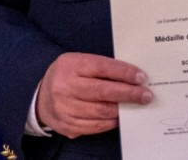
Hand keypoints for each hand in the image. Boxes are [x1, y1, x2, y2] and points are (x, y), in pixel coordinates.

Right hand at [36, 52, 152, 137]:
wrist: (40, 96)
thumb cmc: (69, 75)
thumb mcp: (81, 62)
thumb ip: (103, 67)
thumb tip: (133, 77)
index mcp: (71, 65)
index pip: (103, 68)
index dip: (124, 73)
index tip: (142, 78)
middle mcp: (65, 87)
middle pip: (103, 92)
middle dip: (129, 94)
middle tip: (147, 95)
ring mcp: (64, 108)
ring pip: (100, 111)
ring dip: (122, 110)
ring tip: (137, 106)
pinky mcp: (66, 125)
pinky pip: (93, 126)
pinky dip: (110, 122)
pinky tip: (121, 117)